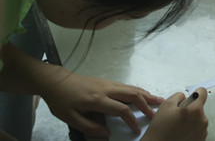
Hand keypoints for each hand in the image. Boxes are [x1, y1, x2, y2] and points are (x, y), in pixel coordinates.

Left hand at [40, 70, 162, 137]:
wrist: (56, 81)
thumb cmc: (62, 101)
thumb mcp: (71, 118)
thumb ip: (90, 127)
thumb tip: (107, 134)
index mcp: (98, 100)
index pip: (122, 110)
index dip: (132, 120)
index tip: (137, 130)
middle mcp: (107, 89)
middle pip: (132, 95)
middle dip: (146, 104)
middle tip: (156, 112)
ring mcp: (108, 83)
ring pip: (132, 88)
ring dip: (146, 95)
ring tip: (157, 100)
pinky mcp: (107, 81)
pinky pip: (126, 86)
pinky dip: (138, 90)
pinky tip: (143, 94)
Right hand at [142, 88, 208, 140]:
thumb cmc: (161, 130)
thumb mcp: (166, 105)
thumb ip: (179, 96)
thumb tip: (185, 97)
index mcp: (195, 110)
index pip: (202, 92)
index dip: (196, 93)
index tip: (192, 96)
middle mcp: (202, 121)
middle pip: (199, 108)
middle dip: (190, 110)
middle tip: (178, 116)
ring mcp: (202, 132)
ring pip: (198, 119)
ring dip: (190, 121)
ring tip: (178, 127)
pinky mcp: (201, 139)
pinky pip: (198, 130)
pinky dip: (191, 130)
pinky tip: (181, 133)